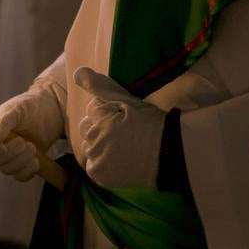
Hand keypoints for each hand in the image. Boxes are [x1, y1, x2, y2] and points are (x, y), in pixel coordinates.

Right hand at [0, 86, 64, 181]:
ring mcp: (6, 157)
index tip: (3, 146)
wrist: (49, 113)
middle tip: (24, 142)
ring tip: (33, 147)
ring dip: (21, 161)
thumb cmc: (28, 108)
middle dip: (10, 154)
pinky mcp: (20, 165)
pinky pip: (19, 176)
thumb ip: (4, 123)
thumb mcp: (16, 110)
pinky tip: (37, 160)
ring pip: (6, 170)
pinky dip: (28, 171)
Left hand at [74, 66, 166, 188]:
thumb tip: (76, 73)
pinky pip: (92, 165)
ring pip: (89, 146)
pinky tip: (119, 160)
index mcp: (100, 117)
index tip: (124, 117)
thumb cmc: (151, 124)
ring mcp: (97, 158)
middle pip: (87, 128)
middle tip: (124, 133)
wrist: (172, 155)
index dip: (108, 112)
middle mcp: (95, 138)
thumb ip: (99, 86)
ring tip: (122, 147)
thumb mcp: (127, 100)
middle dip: (100, 128)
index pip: (92, 110)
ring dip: (100, 145)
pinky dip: (101, 162)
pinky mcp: (100, 175)